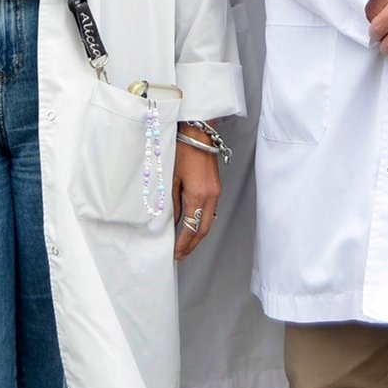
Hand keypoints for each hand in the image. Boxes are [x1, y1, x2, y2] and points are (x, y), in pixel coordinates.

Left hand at [172, 123, 220, 261]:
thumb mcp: (171, 178)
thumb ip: (173, 202)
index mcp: (198, 196)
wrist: (199, 133)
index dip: (184, 244)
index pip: (191, 228)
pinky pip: (211, 211)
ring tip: (186, 244)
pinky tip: (193, 225)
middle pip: (203, 229)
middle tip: (181, 255)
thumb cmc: (182, 150)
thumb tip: (173, 221)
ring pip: (209, 221)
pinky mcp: (216, 187)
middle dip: (192, 245)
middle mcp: (210, 197)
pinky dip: (202, 222)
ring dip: (198, 234)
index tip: (176, 254)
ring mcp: (216, 192)